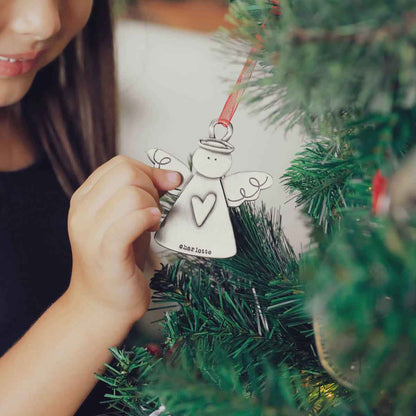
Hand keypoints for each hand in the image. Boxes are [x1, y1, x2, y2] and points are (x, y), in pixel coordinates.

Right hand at [65, 155, 181, 324]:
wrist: (102, 304)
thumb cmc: (119, 259)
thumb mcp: (130, 217)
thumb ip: (146, 193)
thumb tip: (172, 175)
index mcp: (86, 198)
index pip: (120, 164)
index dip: (148, 172)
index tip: (163, 187)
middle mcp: (82, 212)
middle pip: (127, 174)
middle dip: (151, 188)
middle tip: (153, 212)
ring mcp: (90, 233)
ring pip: (131, 195)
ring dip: (152, 207)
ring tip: (151, 225)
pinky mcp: (105, 253)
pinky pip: (129, 222)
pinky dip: (147, 219)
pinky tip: (152, 227)